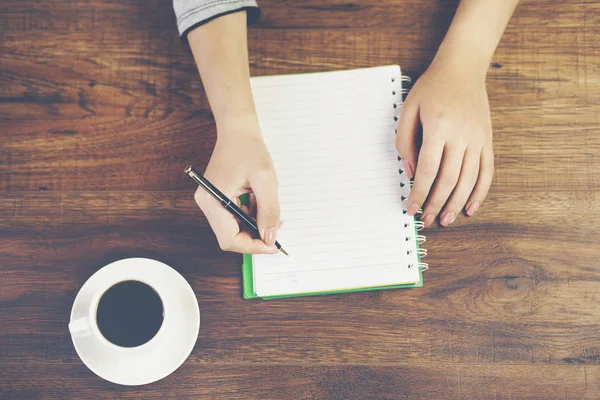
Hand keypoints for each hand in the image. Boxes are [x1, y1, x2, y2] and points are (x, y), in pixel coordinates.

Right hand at [194, 123, 280, 253]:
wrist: (238, 130)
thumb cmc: (249, 148)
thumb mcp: (265, 180)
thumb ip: (269, 211)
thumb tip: (270, 238)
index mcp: (212, 200)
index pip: (229, 239)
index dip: (252, 247)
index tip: (272, 245)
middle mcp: (207, 203)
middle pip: (230, 237)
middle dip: (255, 237)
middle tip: (276, 231)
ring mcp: (211, 201)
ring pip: (234, 228)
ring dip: (254, 226)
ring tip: (268, 209)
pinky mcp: (217, 197)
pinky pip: (234, 216)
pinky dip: (250, 215)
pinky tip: (260, 202)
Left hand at [396, 59, 493, 227]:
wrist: (463, 68)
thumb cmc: (432, 88)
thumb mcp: (408, 110)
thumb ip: (405, 141)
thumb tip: (411, 173)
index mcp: (438, 127)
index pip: (427, 170)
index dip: (419, 193)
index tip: (411, 209)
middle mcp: (461, 135)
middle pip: (449, 179)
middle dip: (435, 204)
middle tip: (426, 220)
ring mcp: (478, 138)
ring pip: (469, 180)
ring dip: (456, 203)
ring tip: (445, 219)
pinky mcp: (488, 140)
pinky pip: (487, 171)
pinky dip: (480, 192)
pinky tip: (470, 208)